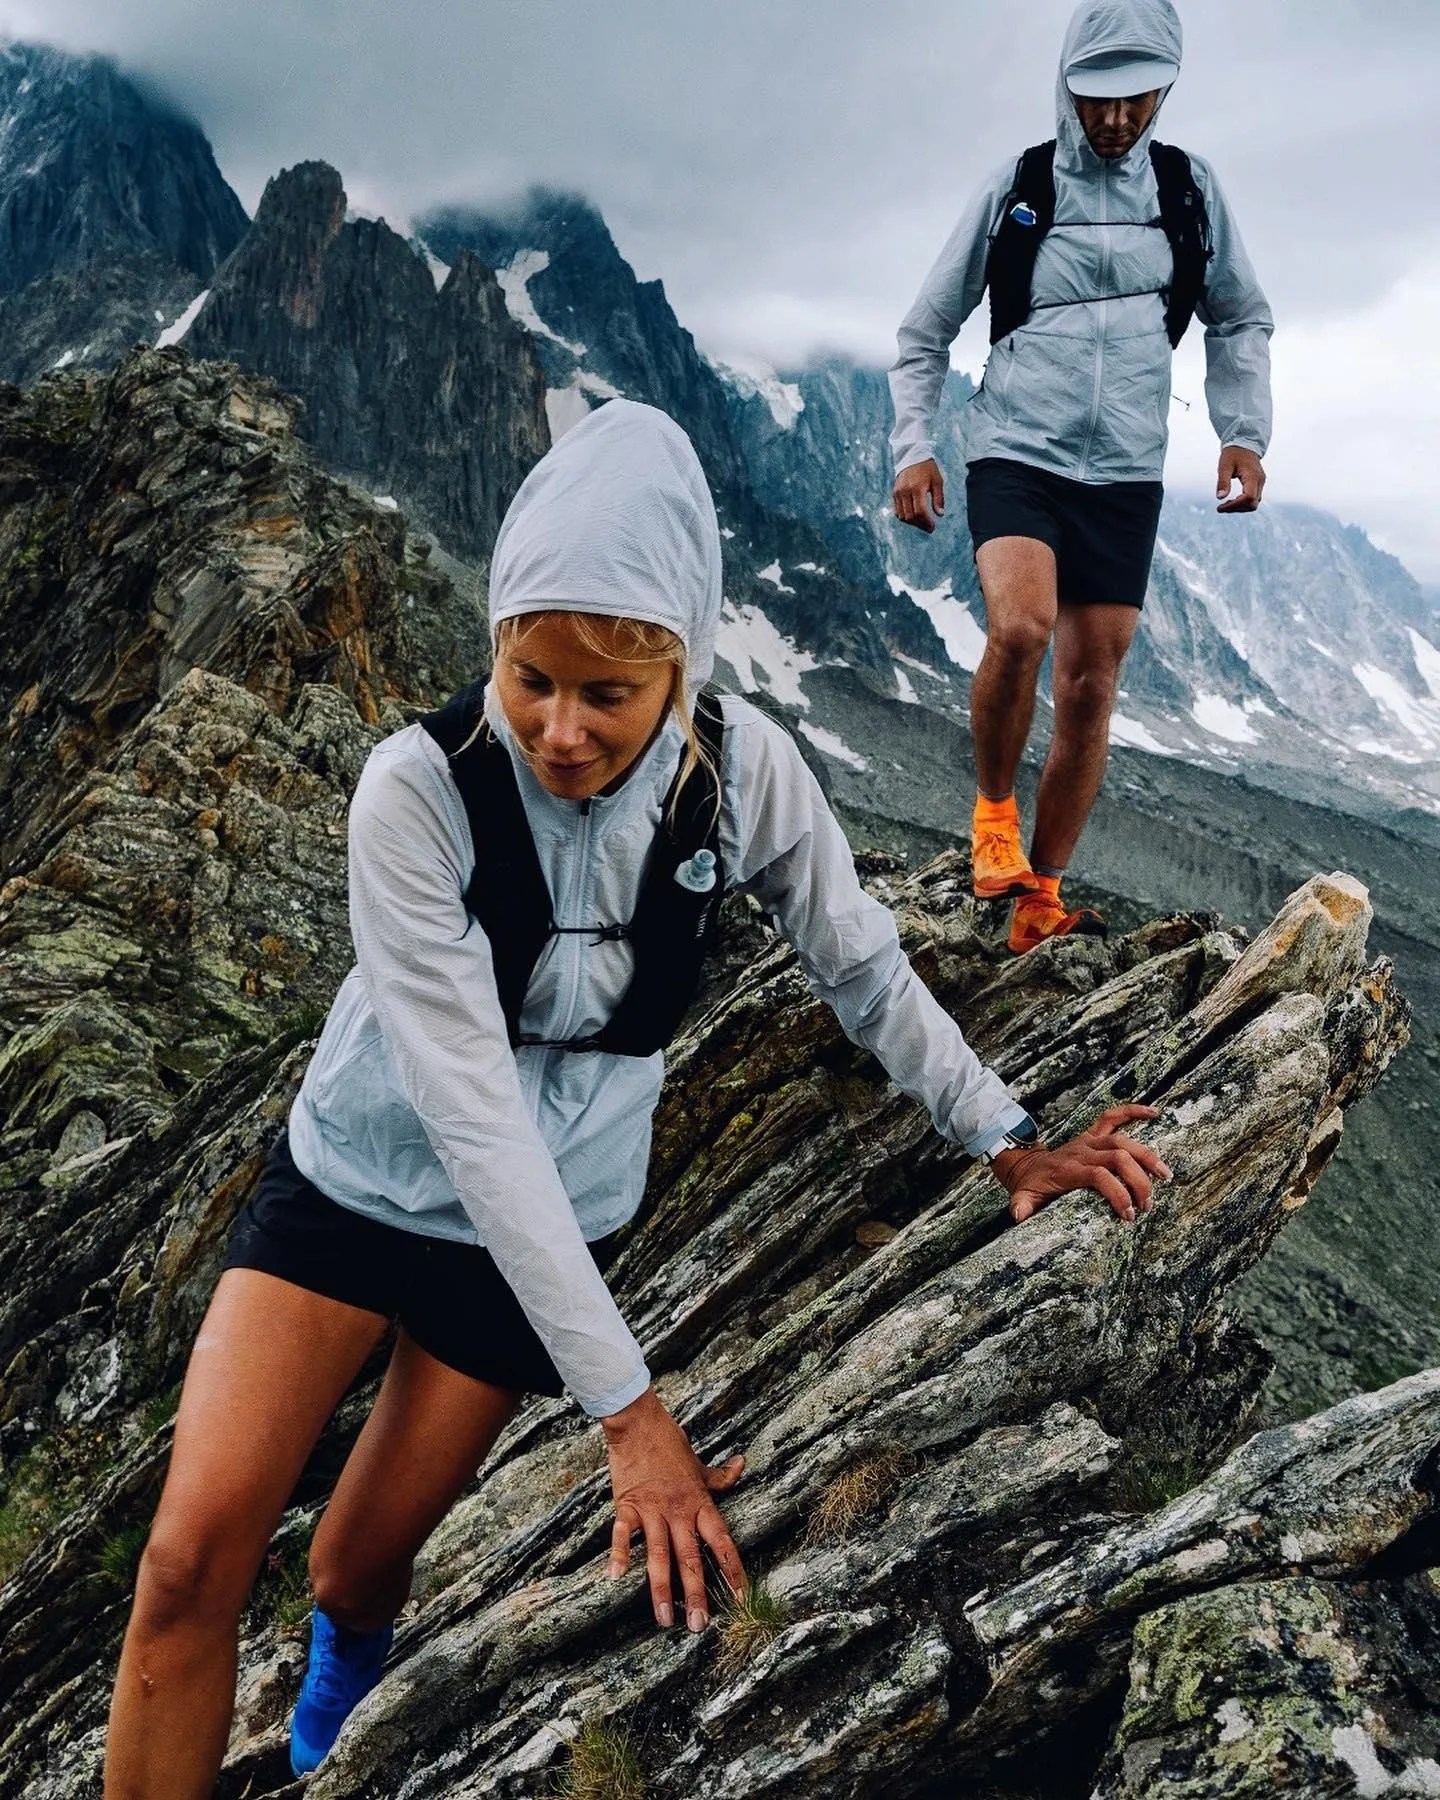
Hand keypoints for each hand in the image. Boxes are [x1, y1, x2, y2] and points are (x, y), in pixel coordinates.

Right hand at [602, 1387, 745, 1631]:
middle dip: (695, 1593)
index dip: (733, 1570)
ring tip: (664, 1619)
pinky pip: (622, 1534)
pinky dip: (618, 1555)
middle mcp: (679, 1510)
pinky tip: (615, 1578)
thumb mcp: (700, 1464)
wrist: (638, 1423)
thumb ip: (720, 1476)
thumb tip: (743, 1465)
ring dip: (661, 1588)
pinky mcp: (627, 1505)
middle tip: (698, 1625)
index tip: (741, 1598)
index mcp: (699, 1503)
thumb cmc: (670, 1444)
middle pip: (690, 1557)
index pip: (721, 1541)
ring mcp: (652, 1509)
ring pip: (659, 1554)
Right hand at [893, 458, 944, 532]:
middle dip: (920, 525)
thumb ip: (938, 498)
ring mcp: (898, 493)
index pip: (920, 511)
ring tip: (922, 523)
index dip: (927, 522)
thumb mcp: (937, 481)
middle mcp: (905, 491)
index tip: (933, 527)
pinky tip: (914, 517)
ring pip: (902, 516)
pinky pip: (897, 511)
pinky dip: (905, 517)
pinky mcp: (894, 493)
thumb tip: (940, 514)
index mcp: (917, 488)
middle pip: (911, 516)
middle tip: (929, 528)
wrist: (912, 456)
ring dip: (913, 523)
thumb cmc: (928, 469)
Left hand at [991, 1104, 1170, 1224]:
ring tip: (1165, 1175)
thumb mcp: (1024, 1198)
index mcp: (1068, 1169)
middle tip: (1148, 1204)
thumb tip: (1018, 1215)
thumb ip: (1022, 1206)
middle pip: (1117, 1158)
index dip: (1117, 1193)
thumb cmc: (1032, 1186)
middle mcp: (1082, 1151)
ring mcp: (1089, 1140)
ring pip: (1122, 1141)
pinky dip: (1133, 1111)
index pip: (1099, 1176)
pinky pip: (1114, 1116)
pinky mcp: (1093, 1134)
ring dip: (1146, 1156)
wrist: (1027, 1166)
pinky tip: (1154, 1112)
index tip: (1128, 1215)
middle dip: (1138, 1180)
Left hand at [1216, 446, 1264, 512]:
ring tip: (1225, 504)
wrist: (1244, 443)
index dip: (1234, 506)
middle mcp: (1260, 481)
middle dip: (1236, 508)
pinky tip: (1232, 500)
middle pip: (1252, 504)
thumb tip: (1220, 497)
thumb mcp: (1224, 466)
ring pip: (1254, 504)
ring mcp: (1260, 483)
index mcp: (1253, 476)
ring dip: (1239, 507)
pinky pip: (1253, 499)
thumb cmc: (1233, 453)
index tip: (1220, 507)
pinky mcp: (1258, 484)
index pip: (1248, 498)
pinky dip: (1242, 503)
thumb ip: (1223, 481)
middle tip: (1221, 507)